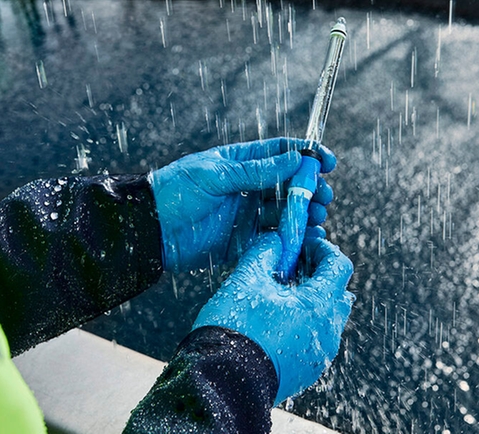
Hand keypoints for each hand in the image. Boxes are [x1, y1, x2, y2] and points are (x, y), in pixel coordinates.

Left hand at [150, 138, 335, 272]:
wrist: (150, 231)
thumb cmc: (175, 193)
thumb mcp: (215, 175)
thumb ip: (256, 171)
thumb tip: (294, 159)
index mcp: (239, 163)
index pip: (280, 153)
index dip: (306, 155)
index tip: (327, 161)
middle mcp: (247, 188)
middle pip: (289, 185)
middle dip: (310, 189)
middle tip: (323, 196)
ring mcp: (246, 215)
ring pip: (285, 212)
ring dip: (304, 214)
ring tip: (316, 218)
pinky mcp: (243, 241)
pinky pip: (273, 238)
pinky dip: (291, 238)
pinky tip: (305, 238)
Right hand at [192, 232, 353, 405]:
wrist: (222, 382)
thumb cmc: (234, 329)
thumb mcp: (245, 280)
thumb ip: (264, 252)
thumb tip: (275, 240)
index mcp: (319, 306)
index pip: (339, 266)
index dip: (322, 249)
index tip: (302, 246)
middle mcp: (328, 332)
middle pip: (338, 292)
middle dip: (318, 275)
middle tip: (290, 268)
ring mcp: (319, 355)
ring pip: (327, 318)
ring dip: (311, 301)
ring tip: (279, 296)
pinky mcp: (307, 371)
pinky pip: (315, 339)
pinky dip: (304, 324)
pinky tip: (276, 321)